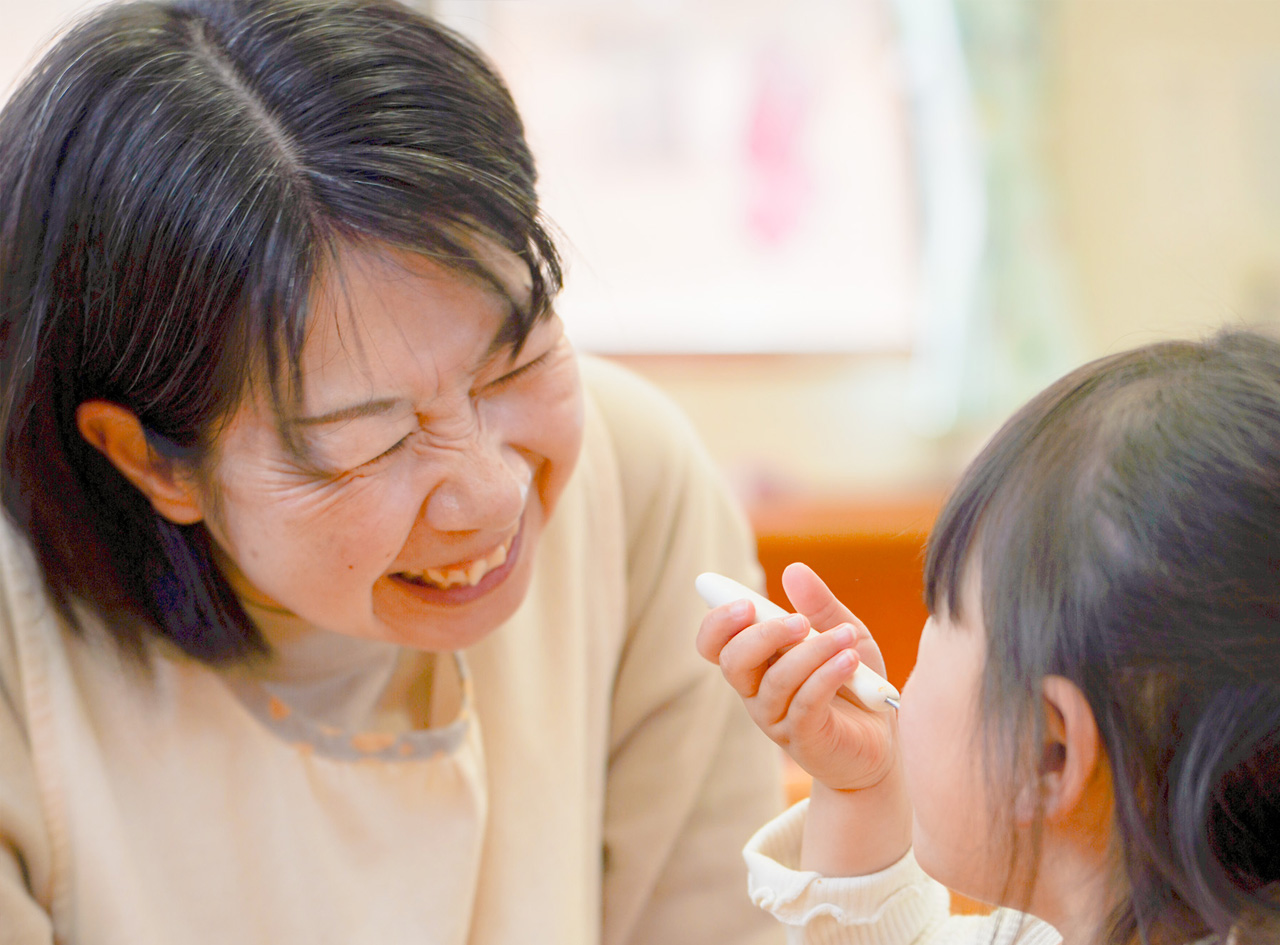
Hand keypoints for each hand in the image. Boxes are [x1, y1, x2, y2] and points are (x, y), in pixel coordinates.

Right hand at [696, 562, 897, 792]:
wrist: (881, 742)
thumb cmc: (854, 684)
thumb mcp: (844, 633)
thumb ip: (820, 605)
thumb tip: (793, 570)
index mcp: (756, 663)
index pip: (714, 644)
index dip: (717, 622)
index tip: (743, 601)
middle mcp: (756, 692)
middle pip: (732, 662)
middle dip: (761, 635)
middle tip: (798, 620)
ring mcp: (777, 718)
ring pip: (776, 681)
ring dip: (812, 652)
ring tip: (846, 636)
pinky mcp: (804, 738)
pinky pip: (805, 703)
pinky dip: (827, 676)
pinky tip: (851, 660)